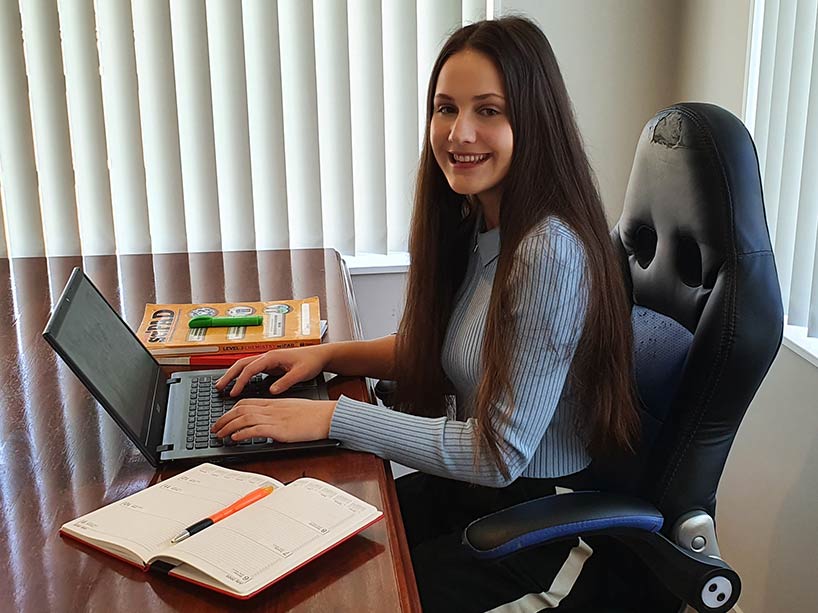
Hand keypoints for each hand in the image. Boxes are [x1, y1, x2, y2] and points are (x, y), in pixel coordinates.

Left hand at [211, 398, 336, 442]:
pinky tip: (235, 438)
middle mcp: (271, 408)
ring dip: (228, 426)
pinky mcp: (279, 429)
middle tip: (215, 428)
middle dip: (224, 419)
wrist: (326, 416)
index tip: (223, 418)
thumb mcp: (291, 409)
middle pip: (240, 409)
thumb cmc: (313, 414)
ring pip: (244, 418)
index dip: (230, 410)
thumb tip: (267, 423)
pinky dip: (242, 433)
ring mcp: (274, 418)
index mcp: (273, 402)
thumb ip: (277, 414)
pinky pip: (256, 429)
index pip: (246, 403)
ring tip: (219, 434)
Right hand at [214, 344, 330, 396]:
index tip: (233, 393)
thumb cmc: (311, 362)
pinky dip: (242, 376)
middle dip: (229, 375)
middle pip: (241, 364)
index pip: (250, 368)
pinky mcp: (270, 364)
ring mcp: (268, 360)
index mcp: (272, 357)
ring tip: (223, 385)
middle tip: (218, 387)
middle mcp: (267, 356)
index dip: (240, 381)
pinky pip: (251, 369)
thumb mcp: (301, 373)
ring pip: (245, 365)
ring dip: (233, 374)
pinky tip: (238, 384)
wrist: (319, 355)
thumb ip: (286, 382)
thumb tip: (272, 391)